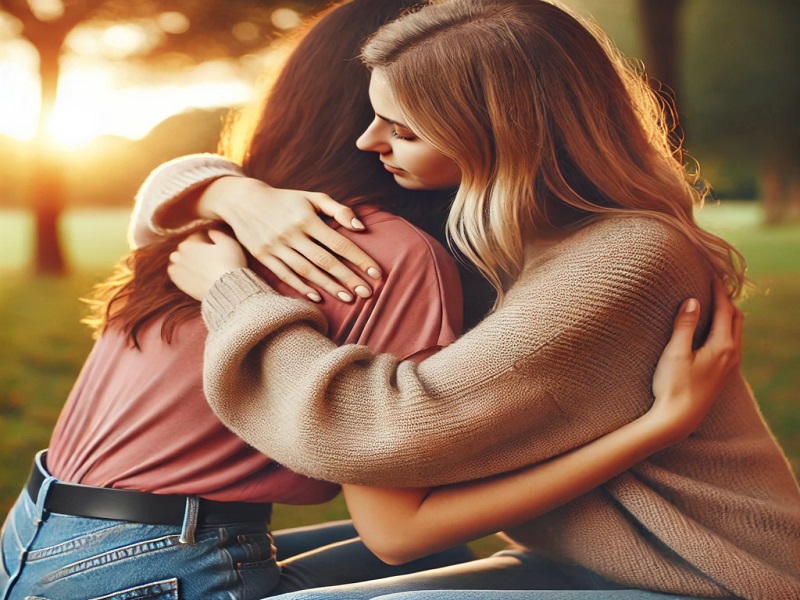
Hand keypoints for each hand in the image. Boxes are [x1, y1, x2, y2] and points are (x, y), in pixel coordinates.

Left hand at [167, 229, 246, 300]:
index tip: (215, 246)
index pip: (196, 237)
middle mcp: (179, 254)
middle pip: (186, 248)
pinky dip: (183, 272)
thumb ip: (217, 234)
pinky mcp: (178, 282)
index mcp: (189, 243)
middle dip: (195, 250)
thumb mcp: (229, 243)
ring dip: (187, 261)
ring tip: (200, 267)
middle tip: (208, 258)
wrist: (226, 289)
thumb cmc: (229, 264)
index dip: (207, 240)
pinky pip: (177, 273)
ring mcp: (176, 269)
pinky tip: (194, 275)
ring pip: (179, 260)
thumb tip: (210, 232)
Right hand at [198, 176, 381, 302]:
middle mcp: (292, 233)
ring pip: (307, 271)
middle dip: (348, 278)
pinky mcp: (263, 257)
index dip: (359, 259)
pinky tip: (319, 297)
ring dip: (329, 286)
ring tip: (349, 298)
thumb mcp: (312, 198)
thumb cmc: (286, 200)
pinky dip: (302, 287)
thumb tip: (361, 227)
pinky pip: (285, 276)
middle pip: (325, 260)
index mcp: (306, 218)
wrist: (243, 201)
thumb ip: (338, 210)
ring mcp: (276, 247)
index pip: (339, 242)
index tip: (377, 273)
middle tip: (368, 293)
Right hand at [649, 278, 742, 442]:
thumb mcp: (676, 352)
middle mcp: (732, 355)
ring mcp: (730, 366)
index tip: (712, 274)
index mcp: (722, 346)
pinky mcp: (723, 374)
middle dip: (728, 300)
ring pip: (737, 332)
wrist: (678, 419)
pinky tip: (714, 330)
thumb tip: (693, 301)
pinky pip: (732, 343)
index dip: (719, 291)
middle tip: (715, 285)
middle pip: (737, 319)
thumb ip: (685, 325)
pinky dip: (726, 329)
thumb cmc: (674, 385)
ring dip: (729, 315)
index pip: (725, 310)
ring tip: (716, 303)